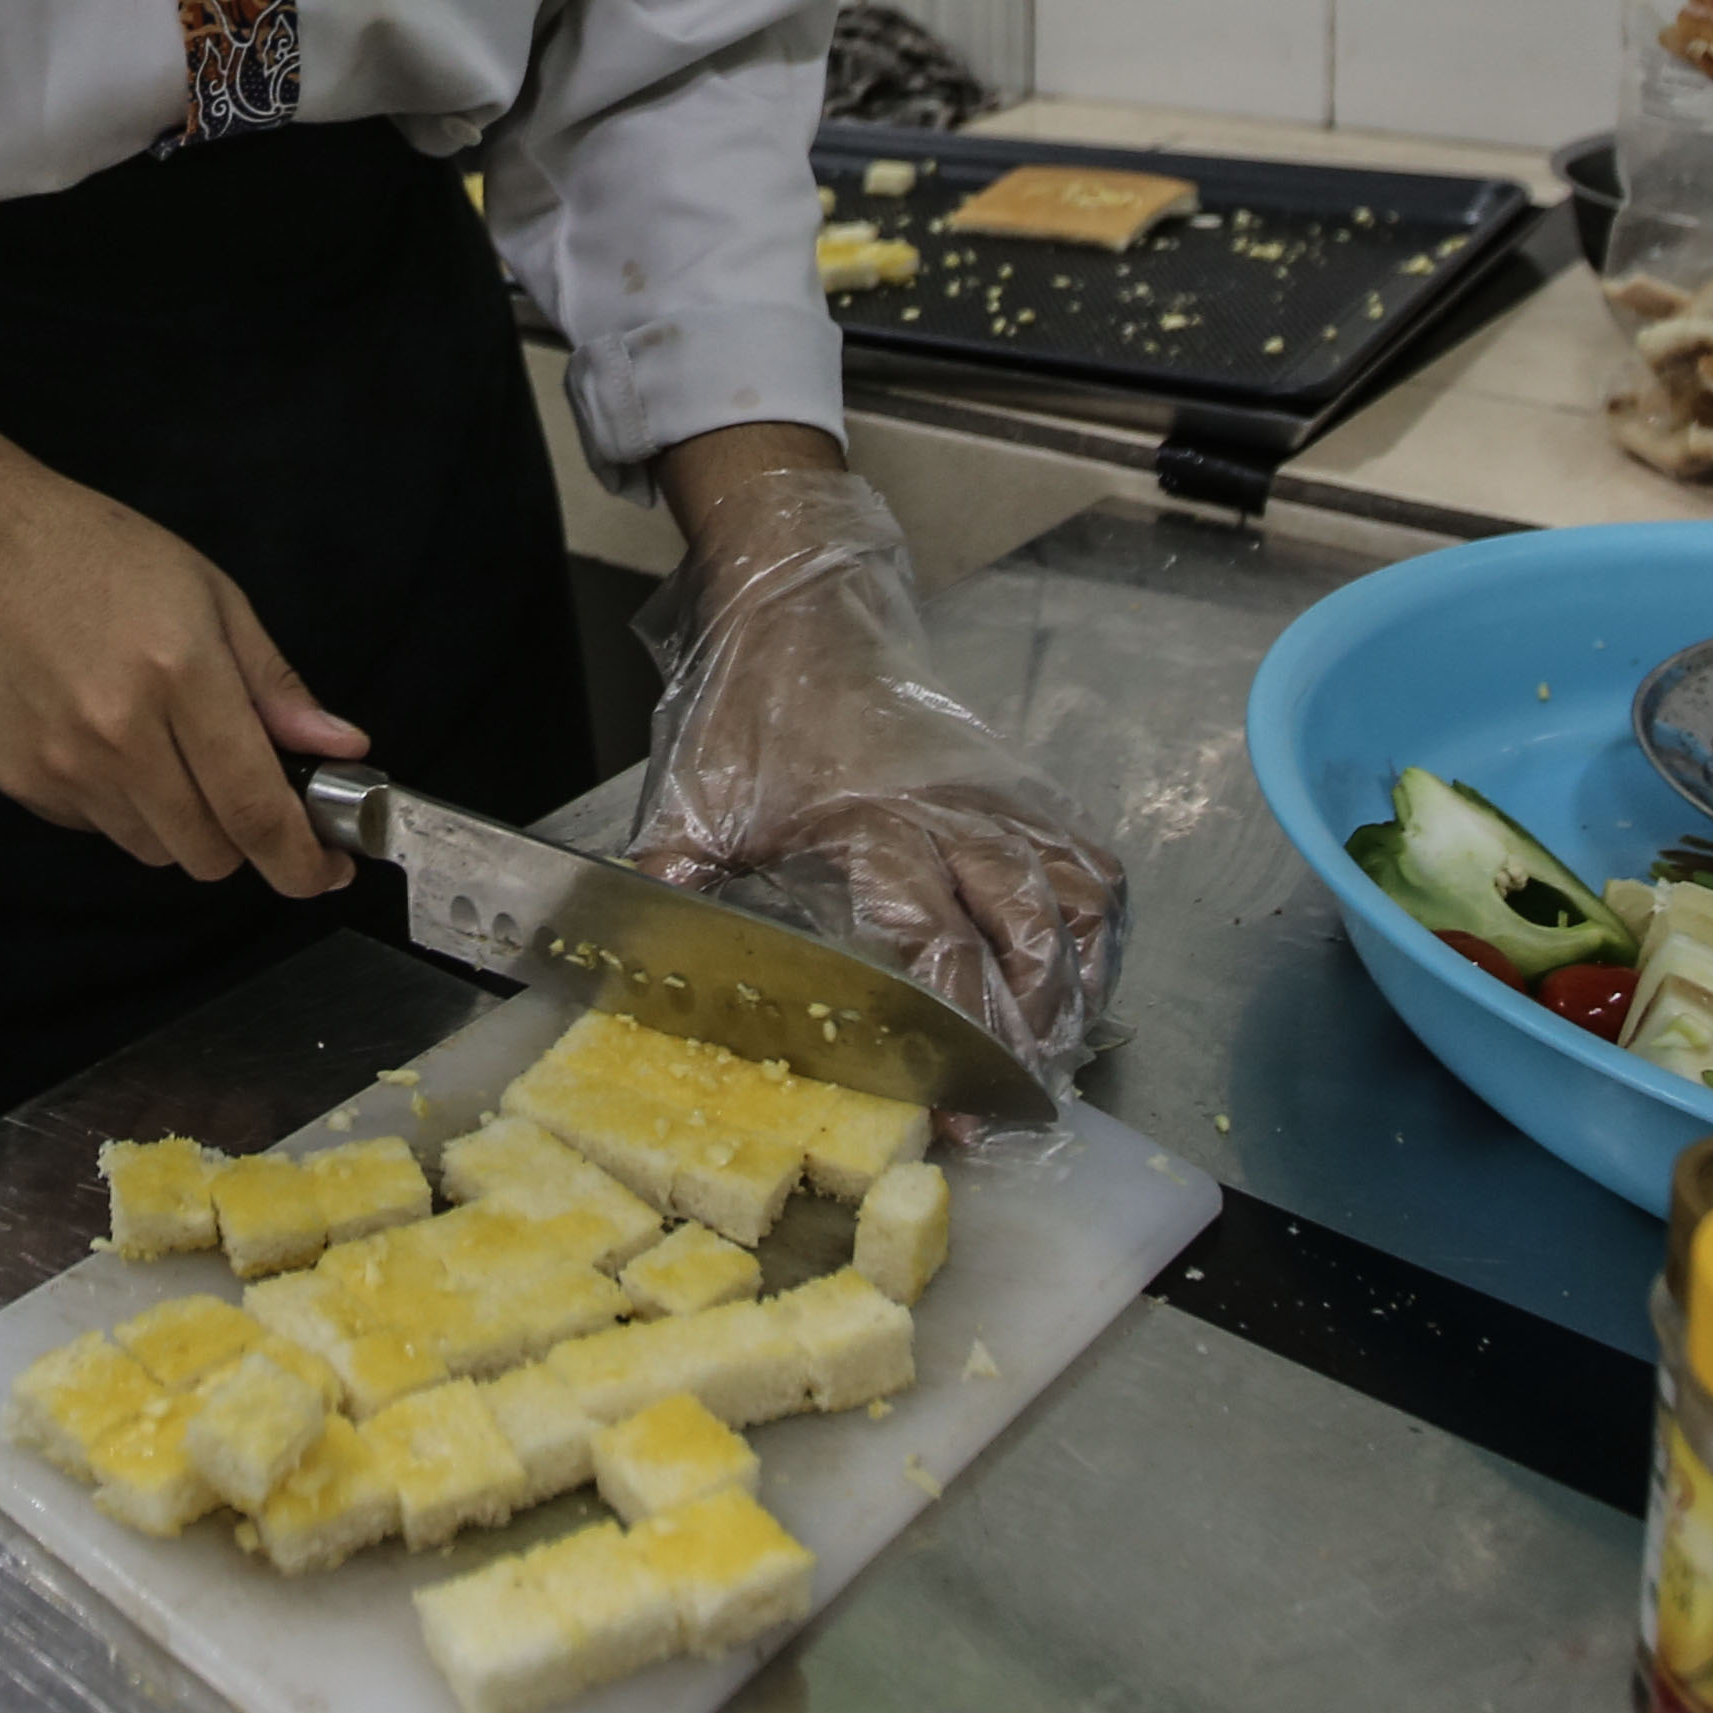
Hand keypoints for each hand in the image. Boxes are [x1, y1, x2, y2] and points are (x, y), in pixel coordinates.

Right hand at [0, 479, 371, 896]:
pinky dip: (120, 808)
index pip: (255, 808)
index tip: (328, 869)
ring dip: (179, 825)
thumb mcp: (211, 595)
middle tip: (244, 794)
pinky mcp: (19, 782)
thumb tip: (343, 748)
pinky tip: (107, 743)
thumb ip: (274, 684)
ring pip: (153, 850)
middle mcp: (119, 734)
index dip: (301, 859)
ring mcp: (62, 766)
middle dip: (242, 841)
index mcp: (181, 675)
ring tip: (166, 751)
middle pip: (208, 853)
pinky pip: (96, 829)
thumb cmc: (101, 554)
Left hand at [625, 451, 1125, 1082]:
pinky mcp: (1027, 787)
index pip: (941, 944)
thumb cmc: (755, 704)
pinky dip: (1094, 932)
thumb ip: (672, 883)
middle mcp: (958, 812)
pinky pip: (1091, 867)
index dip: (955, 1030)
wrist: (807, 605)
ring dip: (1071, 989)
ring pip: (1076, 905)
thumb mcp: (699, 798)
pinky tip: (1075, 982)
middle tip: (1007, 1106)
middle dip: (1027, 1035)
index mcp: (876, 822)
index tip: (954, 1102)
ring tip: (1048, 1059)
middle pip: (1027, 938)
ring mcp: (1003, 797)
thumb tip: (618, 958)